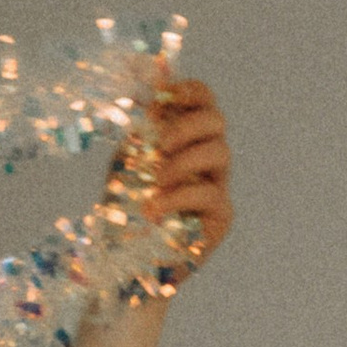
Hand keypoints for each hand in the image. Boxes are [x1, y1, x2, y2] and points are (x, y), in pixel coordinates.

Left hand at [113, 75, 232, 273]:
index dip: (190, 90)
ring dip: (184, 161)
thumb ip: (138, 126)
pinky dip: (180, 197)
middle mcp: (208, 158)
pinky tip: (154, 209)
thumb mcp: (126, 158)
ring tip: (155, 180)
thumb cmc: (126, 207)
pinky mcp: (221, 218)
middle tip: (160, 146)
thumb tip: (141, 85)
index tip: (165, 94)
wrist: (125, 261)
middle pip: (216, 121)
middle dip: (186, 126)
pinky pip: (211, 194)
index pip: (203, 100)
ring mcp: (218, 187)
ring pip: (220, 152)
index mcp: (188, 137)